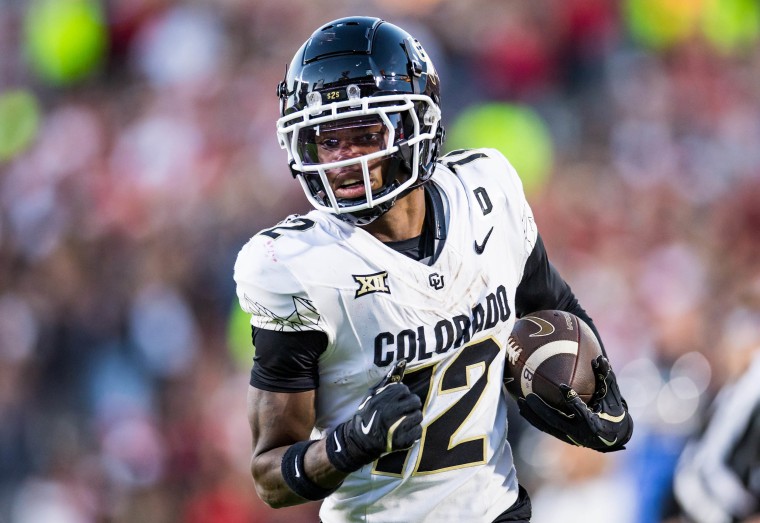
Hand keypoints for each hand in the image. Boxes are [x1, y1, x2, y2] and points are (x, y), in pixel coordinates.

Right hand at [327, 359, 422, 471]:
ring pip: (418, 415)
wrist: (360, 441)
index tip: (397, 399)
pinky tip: (404, 431)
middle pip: (415, 401)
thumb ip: (388, 379)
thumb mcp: (372, 395)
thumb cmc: (367, 414)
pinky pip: (418, 430)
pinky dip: (413, 431)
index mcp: (381, 400)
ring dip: (413, 417)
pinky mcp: (402, 441)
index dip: (402, 394)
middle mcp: (389, 413)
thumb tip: (402, 361)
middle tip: (403, 410)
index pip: (404, 389)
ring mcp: (396, 428)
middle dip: (410, 404)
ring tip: (403, 421)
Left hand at [517, 356, 632, 452]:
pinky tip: (522, 409)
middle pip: (557, 421)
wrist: (613, 436)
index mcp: (595, 423)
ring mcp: (570, 436)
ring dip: (533, 415)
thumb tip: (599, 358)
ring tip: (519, 402)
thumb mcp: (612, 396)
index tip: (562, 387)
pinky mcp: (563, 437)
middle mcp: (580, 433)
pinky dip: (534, 419)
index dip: (572, 400)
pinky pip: (546, 428)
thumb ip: (606, 378)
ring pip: (548, 426)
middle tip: (529, 396)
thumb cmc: (613, 412)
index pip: (582, 411)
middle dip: (542, 410)